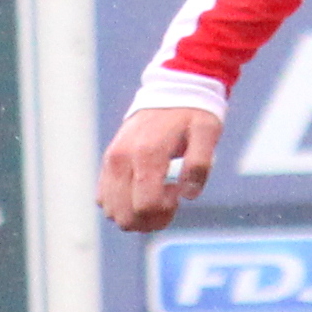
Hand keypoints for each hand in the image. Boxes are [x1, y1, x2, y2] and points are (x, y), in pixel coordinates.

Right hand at [97, 106, 222, 232]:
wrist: (171, 91)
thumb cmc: (192, 114)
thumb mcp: (207, 132)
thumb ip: (200, 163)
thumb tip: (189, 195)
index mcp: (147, 154)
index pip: (145, 206)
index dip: (164, 213)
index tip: (178, 195)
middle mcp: (122, 160)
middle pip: (125, 216)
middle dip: (150, 220)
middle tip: (169, 200)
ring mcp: (110, 162)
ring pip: (111, 212)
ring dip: (135, 214)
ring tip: (156, 193)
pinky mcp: (107, 162)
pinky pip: (103, 199)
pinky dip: (122, 204)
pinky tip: (142, 190)